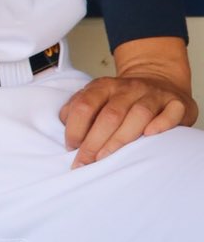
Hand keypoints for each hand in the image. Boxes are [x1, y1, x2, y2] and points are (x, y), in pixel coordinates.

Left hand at [60, 36, 198, 167]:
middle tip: (85, 162)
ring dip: (122, 138)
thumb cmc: (123, 98)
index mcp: (104, 86)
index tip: (71, 148)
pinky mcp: (176, 103)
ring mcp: (154, 95)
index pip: (85, 105)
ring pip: (139, 114)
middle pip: (110, 115)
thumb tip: (64, 126)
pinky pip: (171, 113)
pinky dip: (161, 124)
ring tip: (108, 159)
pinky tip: (150, 136)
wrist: (159, 80)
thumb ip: (78, 108)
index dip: (75, 128)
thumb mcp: (97, 96)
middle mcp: (128, 88)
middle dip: (94, 141)